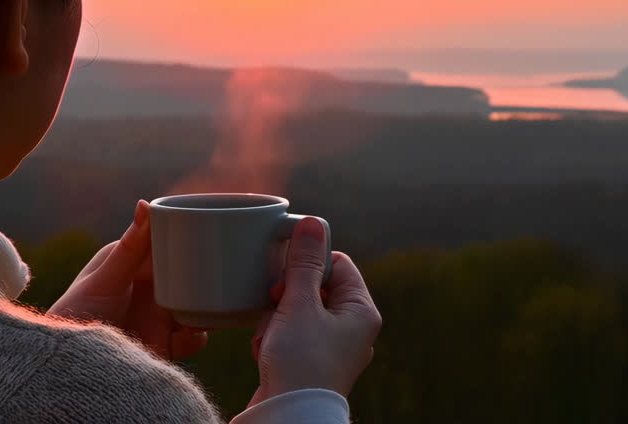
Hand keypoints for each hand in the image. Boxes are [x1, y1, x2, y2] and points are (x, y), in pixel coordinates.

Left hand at [48, 200, 207, 359]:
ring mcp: (159, 316)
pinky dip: (199, 335)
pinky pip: (193, 337)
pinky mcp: (165, 343)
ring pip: (196, 304)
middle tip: (219, 273)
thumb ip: (130, 248)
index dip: (190, 238)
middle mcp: (151, 287)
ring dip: (206, 305)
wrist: (71, 366)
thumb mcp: (106, 280)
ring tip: (207, 307)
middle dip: (205, 274)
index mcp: (135, 264)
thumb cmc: (77, 313)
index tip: (212, 230)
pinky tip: (192, 332)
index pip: (169, 244)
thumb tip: (145, 203)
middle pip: (189, 275)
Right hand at [248, 216, 381, 406]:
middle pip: (314, 287)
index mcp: (361, 311)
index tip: (287, 279)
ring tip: (271, 336)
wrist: (288, 415)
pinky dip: (273, 337)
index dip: (308, 265)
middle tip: (277, 307)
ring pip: (297, 310)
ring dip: (276, 318)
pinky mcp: (310, 363)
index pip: (337, 264)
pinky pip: (289, 334)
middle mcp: (352, 329)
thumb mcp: (299, 305)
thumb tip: (312, 223)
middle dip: (286, 296)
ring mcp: (332, 348)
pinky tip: (266, 350)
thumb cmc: (300, 362)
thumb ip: (303, 263)